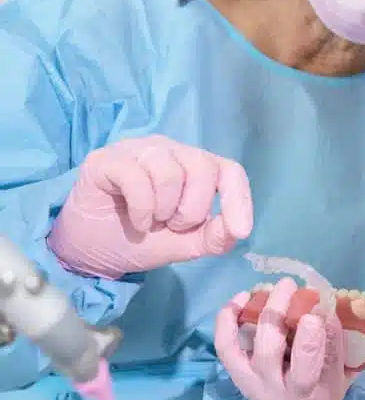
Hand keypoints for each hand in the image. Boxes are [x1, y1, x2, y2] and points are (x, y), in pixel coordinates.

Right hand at [47, 135, 252, 278]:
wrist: (91, 249)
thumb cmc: (142, 237)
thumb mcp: (186, 242)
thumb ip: (215, 236)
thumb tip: (237, 229)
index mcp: (194, 165)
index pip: (229, 170)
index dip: (239, 199)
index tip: (239, 230)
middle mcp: (170, 150)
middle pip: (203, 168)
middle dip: (193, 210)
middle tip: (172, 225)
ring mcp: (138, 149)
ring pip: (171, 172)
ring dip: (165, 210)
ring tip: (152, 222)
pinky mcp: (107, 159)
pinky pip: (137, 177)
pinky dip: (143, 209)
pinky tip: (137, 222)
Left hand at [214, 277, 351, 399]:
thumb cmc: (327, 379)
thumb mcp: (343, 367)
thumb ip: (335, 340)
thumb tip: (323, 307)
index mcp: (309, 393)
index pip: (306, 370)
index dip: (309, 340)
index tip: (316, 313)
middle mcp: (276, 393)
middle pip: (269, 352)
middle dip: (277, 314)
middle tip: (290, 285)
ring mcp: (252, 383)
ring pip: (249, 345)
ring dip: (261, 310)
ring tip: (272, 287)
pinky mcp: (236, 371)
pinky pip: (226, 345)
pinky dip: (229, 319)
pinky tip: (242, 297)